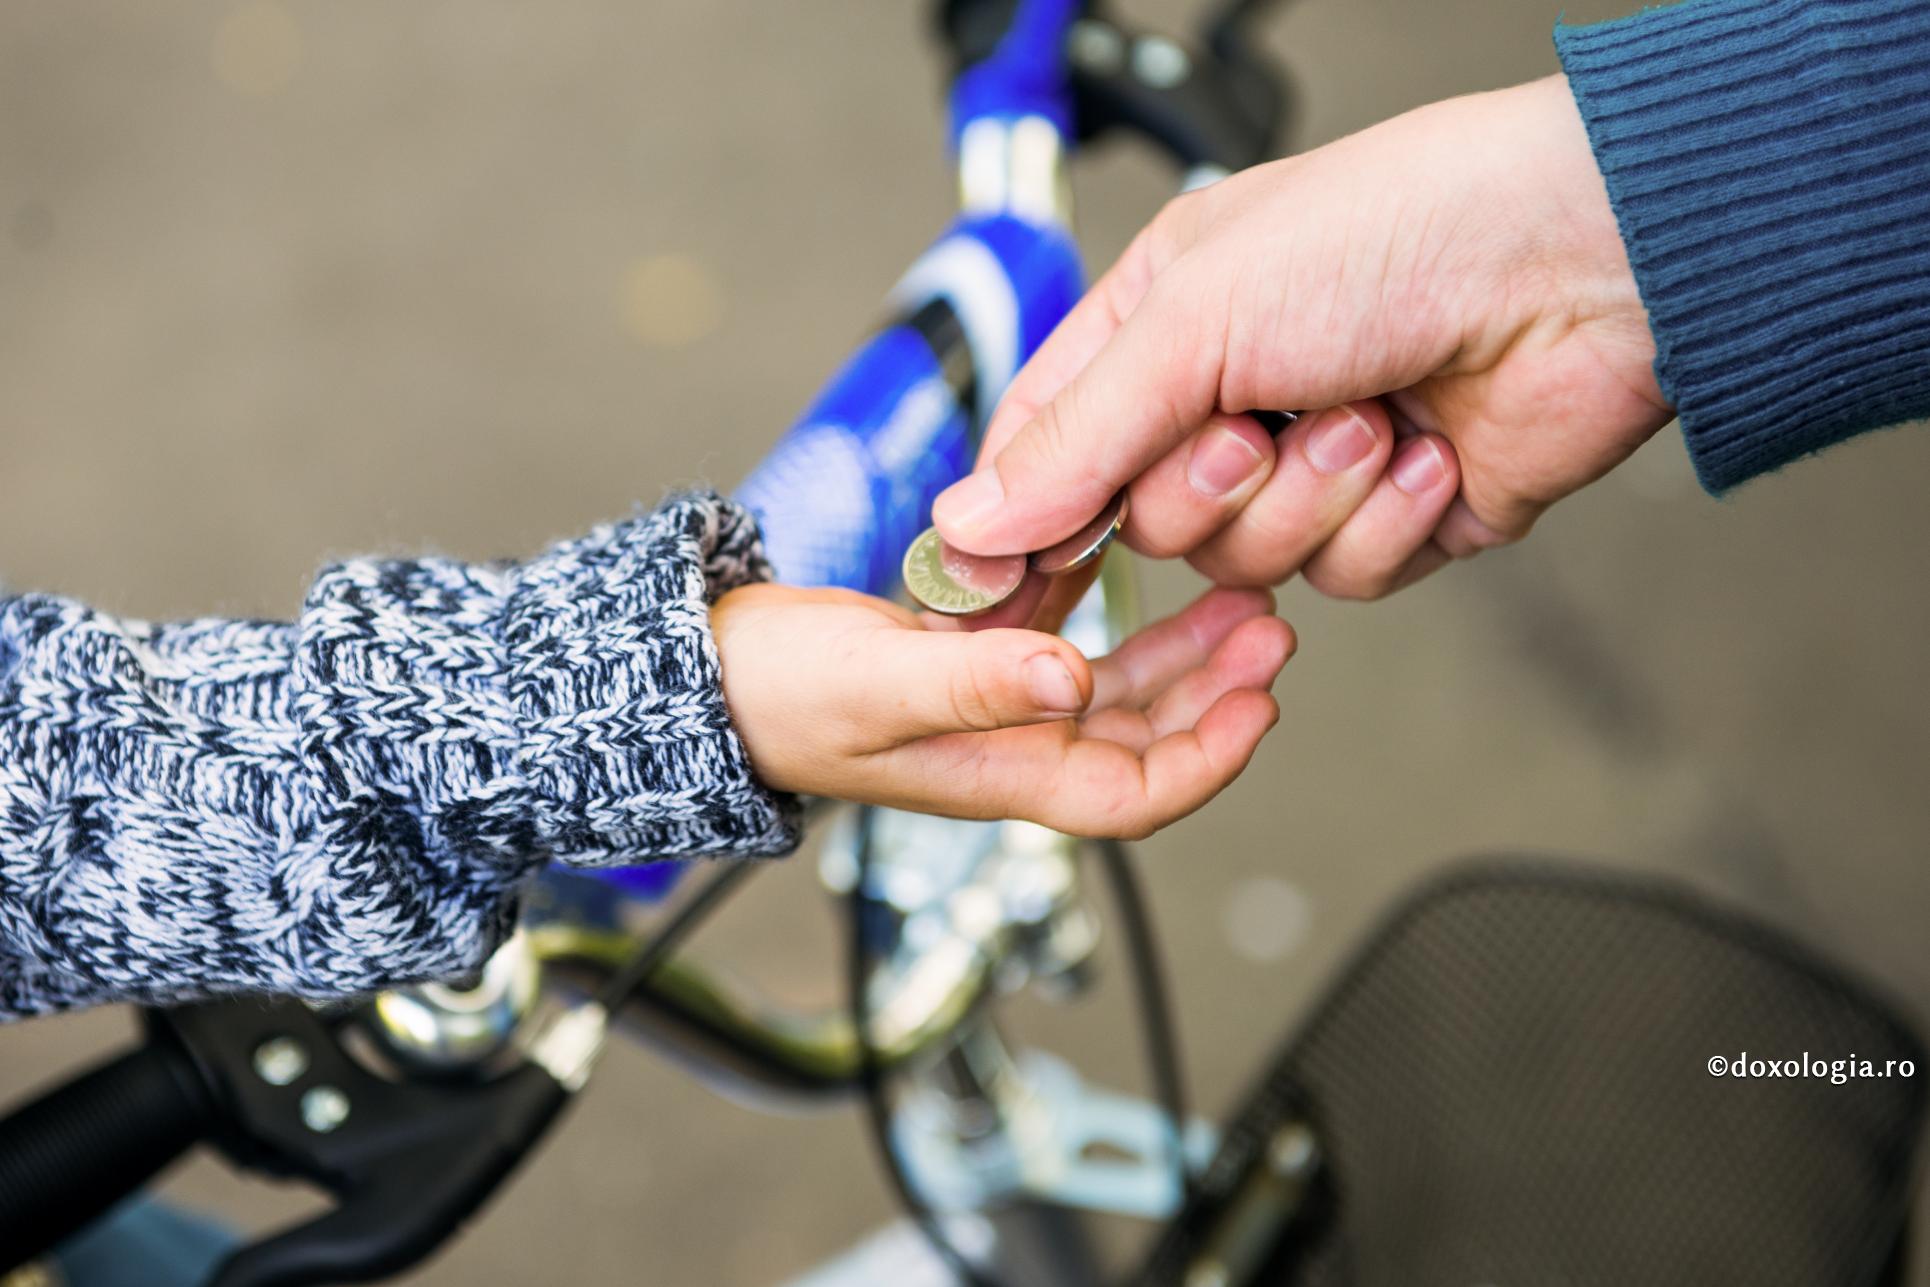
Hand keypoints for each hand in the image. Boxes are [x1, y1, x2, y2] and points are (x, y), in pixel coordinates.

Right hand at [710, 582, 1292, 837]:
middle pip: (1143, 738)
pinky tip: (1137, 549)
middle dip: (1215, 693)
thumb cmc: (778, 696)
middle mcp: (1010, 741)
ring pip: (1114, 685)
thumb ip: (976, 684)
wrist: (706, 668)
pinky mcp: (972, 651)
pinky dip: (1107, 600)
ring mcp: (993, 697)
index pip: (1132, 796)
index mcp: (1000, 771)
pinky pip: (1062, 630)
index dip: (1207, 758)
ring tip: (1237, 595)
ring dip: (1180, 650)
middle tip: (1271, 631)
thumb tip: (1076, 683)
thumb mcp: (880, 685)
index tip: (1260, 701)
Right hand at [932, 76, 1673, 603]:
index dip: (1029, 508)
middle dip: (1205, 488)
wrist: (1583, 261)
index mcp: (1162, 325)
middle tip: (1254, 428)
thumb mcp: (1195, 318)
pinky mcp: (1393, 521)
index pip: (1051, 442)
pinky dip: (1384, 523)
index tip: (1002, 567)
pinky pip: (1343, 580)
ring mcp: (1314, 465)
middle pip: (1145, 523)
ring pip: (1245, 564)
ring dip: (1312, 498)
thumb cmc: (1397, 230)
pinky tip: (1426, 451)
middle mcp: (1230, 397)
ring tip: (1370, 415)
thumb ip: (1077, 435)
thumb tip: (971, 516)